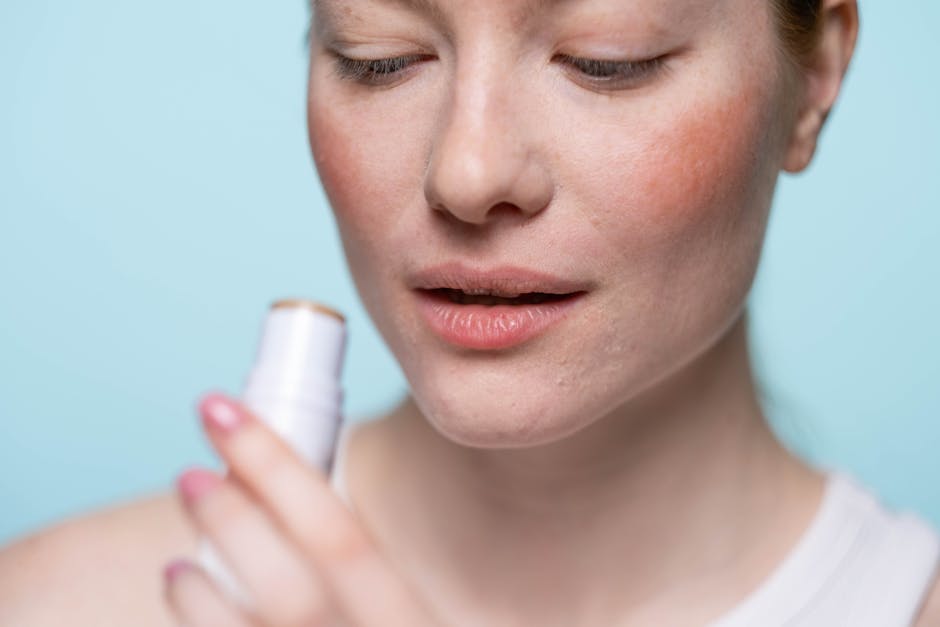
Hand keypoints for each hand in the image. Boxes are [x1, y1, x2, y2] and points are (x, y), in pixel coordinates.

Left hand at [162, 392, 440, 626]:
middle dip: (235, 523)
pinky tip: (184, 589)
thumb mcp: (404, 612)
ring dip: (200, 594)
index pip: (341, 538)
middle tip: (194, 475)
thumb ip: (367, 577)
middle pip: (291, 592)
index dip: (275, 467)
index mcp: (409, 624)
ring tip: (179, 561)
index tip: (221, 409)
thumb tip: (284, 495)